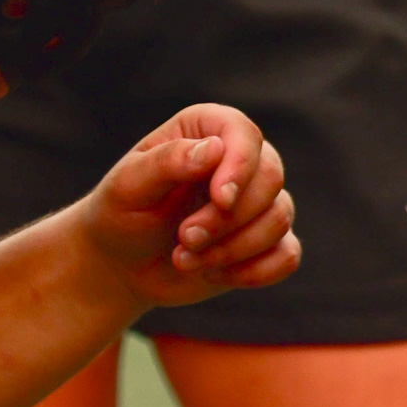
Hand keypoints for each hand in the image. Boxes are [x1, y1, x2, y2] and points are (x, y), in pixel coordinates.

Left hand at [74, 103, 298, 309]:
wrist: (120, 264)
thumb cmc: (119, 214)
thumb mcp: (128, 186)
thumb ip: (167, 162)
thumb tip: (214, 149)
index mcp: (202, 131)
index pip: (243, 133)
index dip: (240, 166)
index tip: (219, 199)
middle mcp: (236, 159)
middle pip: (269, 177)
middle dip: (228, 218)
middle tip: (184, 238)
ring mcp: (255, 201)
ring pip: (279, 217)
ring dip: (232, 248)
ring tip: (184, 258)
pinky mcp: (265, 241)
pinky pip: (287, 255)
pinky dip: (254, 271)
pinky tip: (214, 275)